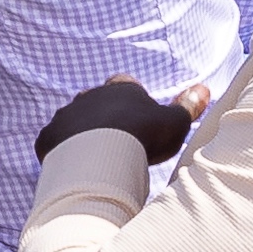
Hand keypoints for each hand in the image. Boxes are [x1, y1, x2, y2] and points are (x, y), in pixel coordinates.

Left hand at [38, 78, 192, 163]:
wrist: (100, 153)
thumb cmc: (142, 136)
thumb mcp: (174, 122)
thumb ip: (188, 106)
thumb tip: (204, 88)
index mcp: (120, 88)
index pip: (127, 84)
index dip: (134, 98)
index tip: (140, 115)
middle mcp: (89, 96)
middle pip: (97, 102)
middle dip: (105, 116)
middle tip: (117, 139)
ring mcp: (65, 115)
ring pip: (73, 121)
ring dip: (82, 133)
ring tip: (95, 155)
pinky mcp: (48, 136)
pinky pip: (54, 141)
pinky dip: (62, 151)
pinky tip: (74, 167)